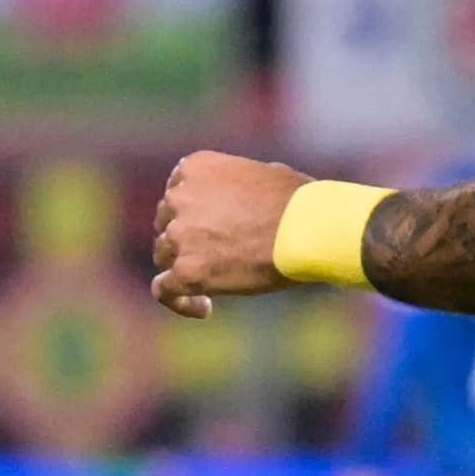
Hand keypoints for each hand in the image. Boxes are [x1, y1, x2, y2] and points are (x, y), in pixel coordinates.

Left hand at [152, 150, 312, 317]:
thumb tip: (237, 200)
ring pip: (165, 255)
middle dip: (188, 240)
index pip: (176, 195)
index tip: (211, 230)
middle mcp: (179, 197)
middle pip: (167, 224)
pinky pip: (163, 290)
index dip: (190, 214)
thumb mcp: (261, 173)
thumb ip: (233, 186)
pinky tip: (206, 307)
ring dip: (186, 266)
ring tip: (221, 280)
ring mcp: (179, 234)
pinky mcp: (186, 271)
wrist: (311, 228)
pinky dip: (179, 301)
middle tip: (219, 256)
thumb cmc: (299, 202)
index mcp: (194, 168)